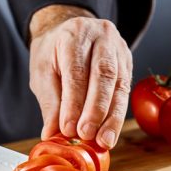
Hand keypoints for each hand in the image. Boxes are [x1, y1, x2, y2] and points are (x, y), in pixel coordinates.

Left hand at [29, 5, 131, 148]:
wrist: (68, 30)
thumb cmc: (53, 52)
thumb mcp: (42, 72)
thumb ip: (50, 102)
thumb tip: (52, 133)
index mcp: (75, 34)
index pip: (77, 71)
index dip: (73, 103)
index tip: (69, 129)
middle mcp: (102, 37)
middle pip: (104, 75)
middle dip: (96, 110)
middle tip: (87, 135)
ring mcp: (119, 49)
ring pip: (119, 85)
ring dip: (112, 118)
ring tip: (104, 141)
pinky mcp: (127, 64)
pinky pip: (125, 92)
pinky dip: (117, 115)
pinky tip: (110, 133)